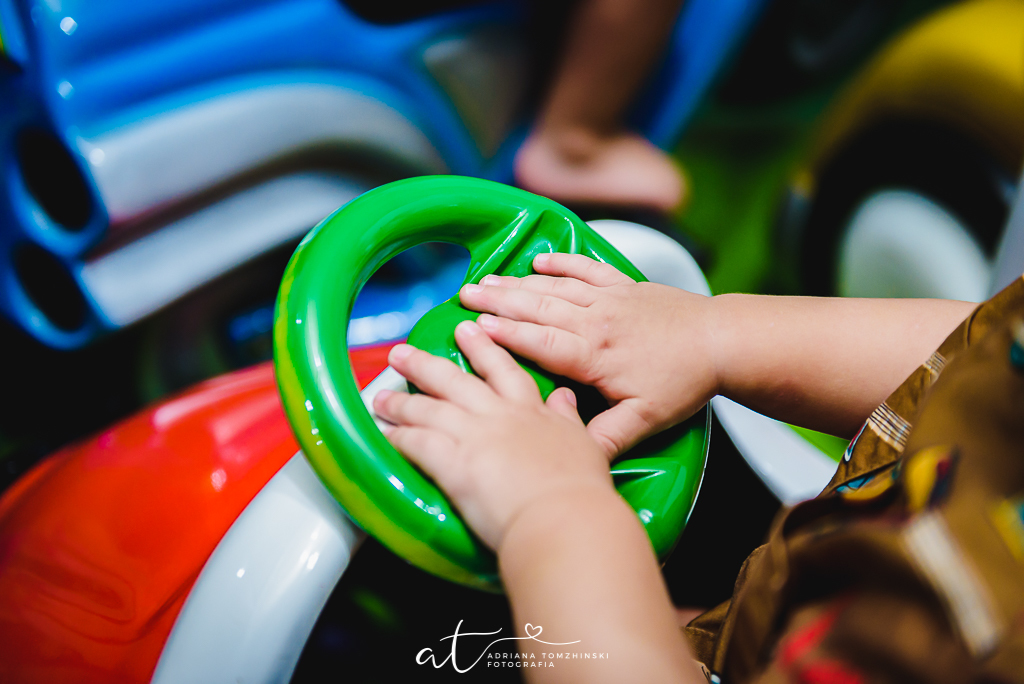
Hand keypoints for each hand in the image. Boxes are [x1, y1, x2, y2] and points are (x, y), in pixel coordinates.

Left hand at [373, 320, 615, 550]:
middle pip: (454, 381)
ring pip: (429, 409)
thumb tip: (565, 396)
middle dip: (424, 363)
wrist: (564, 517)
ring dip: (401, 402)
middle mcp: (499, 415)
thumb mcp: (584, 443)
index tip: (467, 330)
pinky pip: (416, 443)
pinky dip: (397, 437)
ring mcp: (474, 435)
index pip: (503, 370)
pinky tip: (384, 434)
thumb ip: (568, 417)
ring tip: (381, 397)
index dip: (483, 347)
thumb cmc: (580, 491)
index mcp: (531, 411)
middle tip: (402, 351)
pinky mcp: (453, 462)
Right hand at [458, 252, 716, 456]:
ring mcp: (610, 298)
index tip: (472, 327)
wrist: (721, 341)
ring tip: (486, 279)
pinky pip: (587, 268)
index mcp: (595, 355)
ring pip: (555, 287)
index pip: (540, 343)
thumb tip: (573, 460)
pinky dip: (562, 263)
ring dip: (518, 283)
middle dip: (498, 302)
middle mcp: (596, 321)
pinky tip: (539, 261)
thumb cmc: (684, 383)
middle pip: (538, 308)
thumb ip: (605, 438)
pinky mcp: (626, 285)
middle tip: (463, 295)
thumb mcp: (646, 420)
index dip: (504, 335)